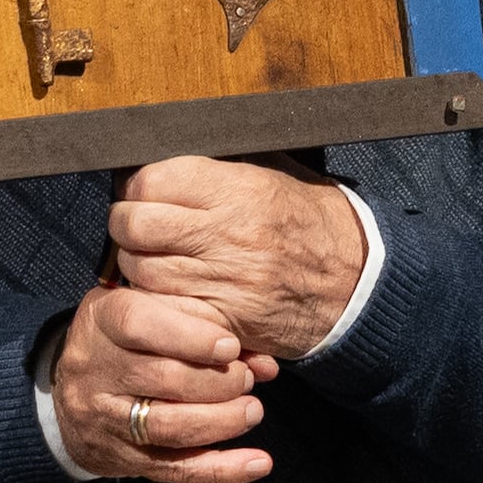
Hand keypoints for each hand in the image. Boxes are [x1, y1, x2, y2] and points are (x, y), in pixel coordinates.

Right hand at [52, 282, 276, 482]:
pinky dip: (220, 469)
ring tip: (252, 412)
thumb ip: (205, 323)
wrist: (67, 388)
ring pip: (167, 427)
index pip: (141, 326)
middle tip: (247, 380)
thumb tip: (263, 363)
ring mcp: (103, 418)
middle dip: (217, 383)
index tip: (230, 347)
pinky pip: (174, 469)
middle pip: (162, 380)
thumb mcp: (152, 308)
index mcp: (103, 320)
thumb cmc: (123, 337)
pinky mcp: (119, 457)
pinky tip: (256, 464)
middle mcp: (95, 370)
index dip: (191, 338)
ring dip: (221, 422)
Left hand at [104, 156, 370, 363]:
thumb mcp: (273, 176)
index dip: (137, 187)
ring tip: (153, 259)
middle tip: (135, 228)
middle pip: (136, 226)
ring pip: (143, 272)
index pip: (152, 181)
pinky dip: (158, 302)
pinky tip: (168, 292)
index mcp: (240, 190)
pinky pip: (167, 310)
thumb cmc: (310, 224)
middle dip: (125, 227)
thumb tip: (159, 163)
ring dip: (138, 266)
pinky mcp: (226, 319)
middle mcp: (230, 234)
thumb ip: (217, 169)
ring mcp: (227, 281)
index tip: (141, 193)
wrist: (356, 282)